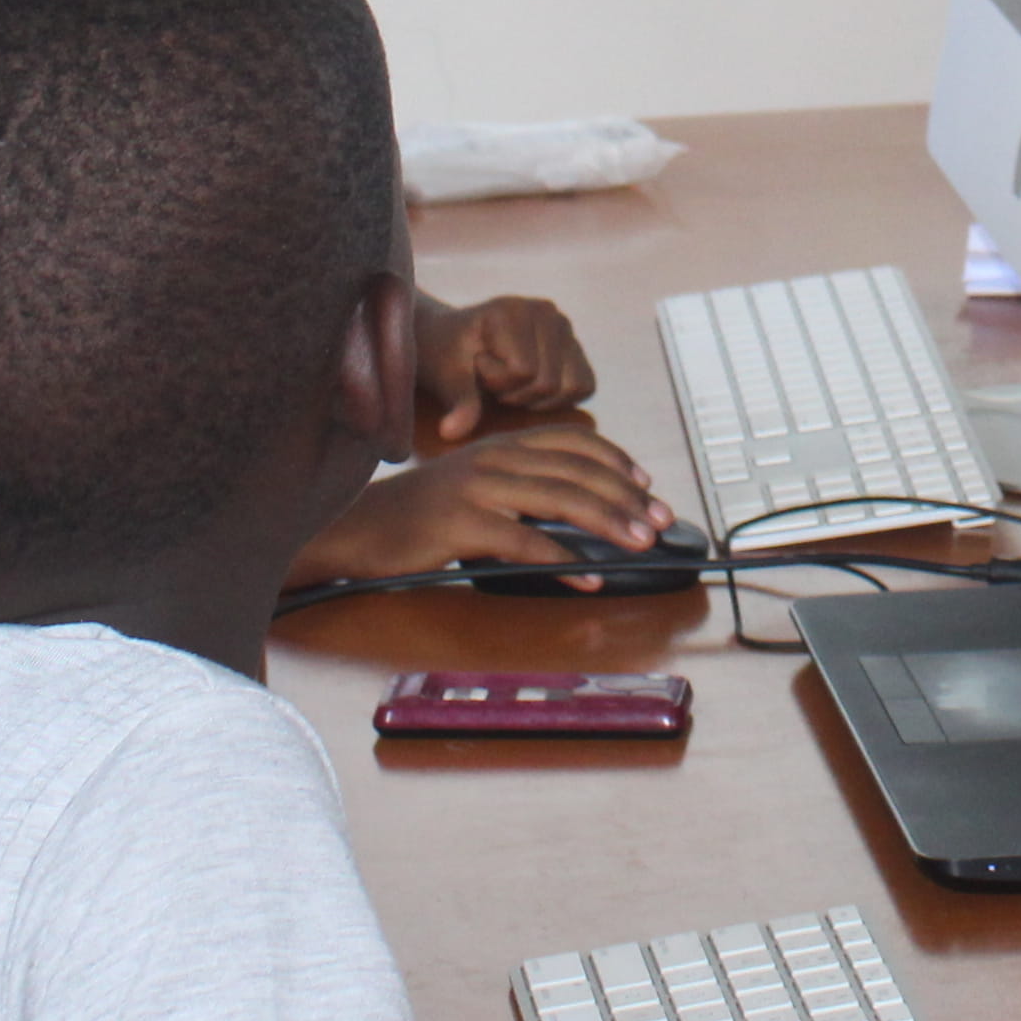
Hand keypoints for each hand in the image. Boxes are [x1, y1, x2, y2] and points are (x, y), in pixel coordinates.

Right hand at [287, 419, 672, 591]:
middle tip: (660, 522)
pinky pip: (525, 543)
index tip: (647, 484)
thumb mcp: (474, 484)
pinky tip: (588, 577)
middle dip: (626, 496)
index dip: (615, 460)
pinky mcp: (462, 524)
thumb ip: (519, 486)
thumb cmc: (420, 513)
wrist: (360, 527)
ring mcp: (479, 489)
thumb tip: (576, 510)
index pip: (573, 442)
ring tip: (640, 544)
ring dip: (609, 523)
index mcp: (501, 445)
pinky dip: (563, 562)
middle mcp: (495, 458)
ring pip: (560, 500)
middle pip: (577, 471)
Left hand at [410, 292, 597, 447]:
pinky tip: (528, 387)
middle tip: (490, 378)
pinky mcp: (575, 347)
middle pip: (548, 383)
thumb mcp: (446, 378)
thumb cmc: (445, 355)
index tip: (475, 365)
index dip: (495, 382)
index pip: (523, 372)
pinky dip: (558, 399)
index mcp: (514, 309)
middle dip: (515, 393)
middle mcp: (547, 311)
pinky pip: (585, 387)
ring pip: (569, 388)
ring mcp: (565, 327)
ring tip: (509, 381)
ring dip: (535, 397)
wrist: (451, 340)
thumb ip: (458, 401)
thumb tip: (451, 434)